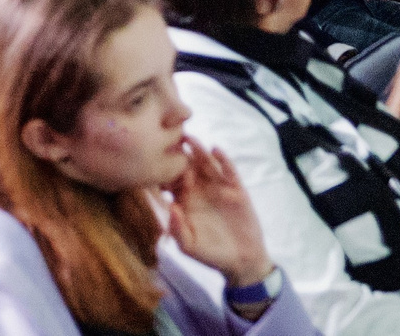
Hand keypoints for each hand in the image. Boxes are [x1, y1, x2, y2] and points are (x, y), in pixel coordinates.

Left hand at [163, 141, 272, 286]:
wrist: (242, 260)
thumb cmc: (211, 254)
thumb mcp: (190, 247)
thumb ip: (178, 230)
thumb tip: (171, 207)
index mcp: (185, 200)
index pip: (171, 180)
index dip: (164, 170)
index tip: (157, 161)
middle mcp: (200, 190)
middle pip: (187, 165)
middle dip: (179, 153)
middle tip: (170, 138)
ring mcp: (218, 187)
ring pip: (206, 163)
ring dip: (198, 150)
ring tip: (190, 138)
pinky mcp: (236, 189)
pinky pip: (229, 170)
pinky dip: (224, 159)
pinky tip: (216, 149)